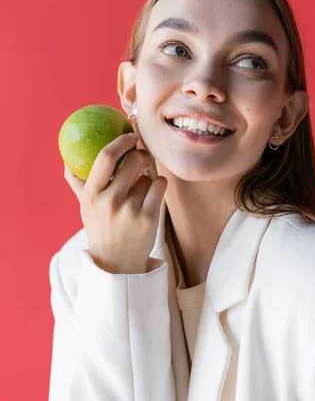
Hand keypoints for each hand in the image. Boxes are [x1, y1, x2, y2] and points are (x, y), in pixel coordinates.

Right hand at [64, 133, 167, 273]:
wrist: (116, 264)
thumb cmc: (101, 228)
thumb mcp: (85, 207)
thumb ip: (77, 182)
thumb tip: (67, 159)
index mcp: (91, 195)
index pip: (105, 157)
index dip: (121, 142)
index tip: (129, 136)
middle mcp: (109, 201)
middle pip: (133, 161)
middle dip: (141, 155)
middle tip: (143, 156)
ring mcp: (130, 210)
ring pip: (148, 176)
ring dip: (147, 179)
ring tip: (140, 194)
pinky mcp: (149, 218)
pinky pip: (160, 185)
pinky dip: (159, 185)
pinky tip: (153, 194)